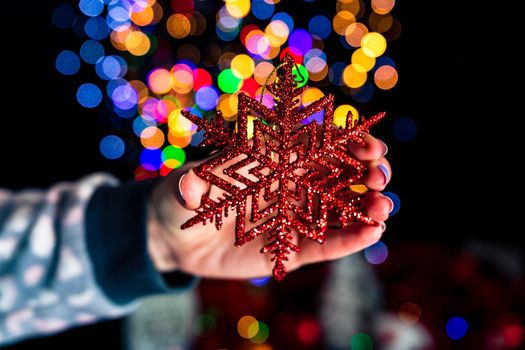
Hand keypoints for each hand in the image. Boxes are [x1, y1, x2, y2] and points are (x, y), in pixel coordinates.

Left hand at [147, 134, 391, 278]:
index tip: (368, 144)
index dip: (346, 142)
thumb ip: (190, 185)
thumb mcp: (183, 188)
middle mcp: (291, 186)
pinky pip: (327, 244)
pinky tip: (374, 233)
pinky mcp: (293, 249)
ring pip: (340, 209)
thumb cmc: (182, 199)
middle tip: (380, 176)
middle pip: (339, 175)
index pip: (317, 146)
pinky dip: (351, 239)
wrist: (178, 238)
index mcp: (274, 161)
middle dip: (366, 171)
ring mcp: (295, 218)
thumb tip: (191, 184)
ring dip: (367, 206)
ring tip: (383, 207)